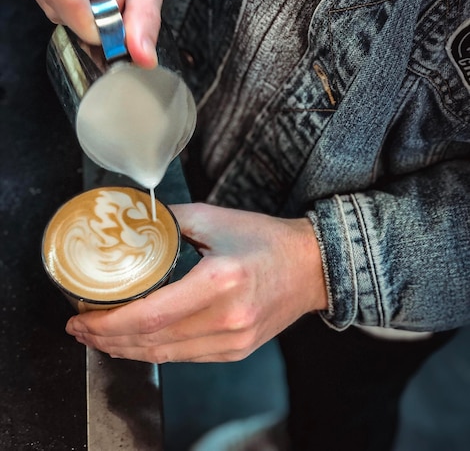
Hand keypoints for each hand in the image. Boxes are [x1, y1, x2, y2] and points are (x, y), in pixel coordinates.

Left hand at [65, 203, 327, 362]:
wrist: (310, 267)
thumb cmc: (267, 240)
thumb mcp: (216, 218)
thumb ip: (170, 220)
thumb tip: (134, 223)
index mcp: (220, 282)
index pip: (150, 315)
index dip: (108, 322)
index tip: (81, 316)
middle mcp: (227, 319)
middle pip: (151, 342)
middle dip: (107, 339)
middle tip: (80, 327)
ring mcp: (233, 341)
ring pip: (164, 355)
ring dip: (126, 349)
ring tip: (99, 336)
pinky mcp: (235, 351)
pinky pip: (184, 358)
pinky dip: (153, 351)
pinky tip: (135, 342)